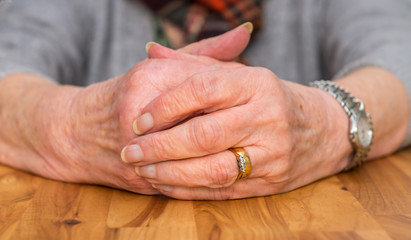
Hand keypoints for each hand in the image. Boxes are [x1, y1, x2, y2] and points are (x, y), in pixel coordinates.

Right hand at [0, 24, 252, 193]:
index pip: (205, 89)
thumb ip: (204, 53)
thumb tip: (245, 32)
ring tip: (247, 154)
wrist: (79, 132)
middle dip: (236, 136)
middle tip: (260, 134)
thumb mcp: (163, 68)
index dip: (233, 101)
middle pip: (206, 131)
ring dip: (228, 162)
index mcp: (148, 80)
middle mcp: (141, 115)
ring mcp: (139, 149)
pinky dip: (208, 181)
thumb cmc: (128, 94)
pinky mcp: (140, 176)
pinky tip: (227, 174)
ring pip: (198, 162)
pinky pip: (183, 182)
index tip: (254, 106)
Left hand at [121, 58, 352, 198]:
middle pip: (203, 134)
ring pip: (212, 169)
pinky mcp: (272, 181)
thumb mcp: (240, 73)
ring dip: (170, 172)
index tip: (139, 120)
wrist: (324, 129)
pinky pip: (223, 190)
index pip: (202, 88)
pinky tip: (165, 184)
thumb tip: (151, 51)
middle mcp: (267, 116)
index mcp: (257, 82)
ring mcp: (273, 152)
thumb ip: (195, 62)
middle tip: (130, 150)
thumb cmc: (271, 97)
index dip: (165, 106)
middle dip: (159, 146)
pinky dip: (188, 190)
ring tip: (143, 169)